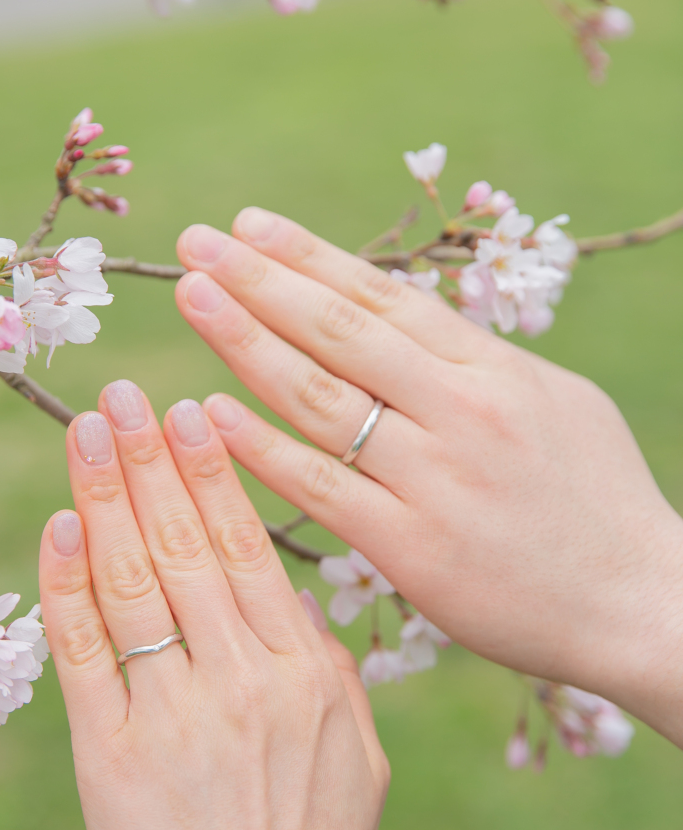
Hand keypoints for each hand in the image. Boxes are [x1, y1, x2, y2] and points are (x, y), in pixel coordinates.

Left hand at [38, 381, 388, 829]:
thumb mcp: (357, 760)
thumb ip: (331, 674)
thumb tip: (295, 608)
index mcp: (307, 674)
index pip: (250, 549)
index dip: (214, 475)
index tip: (192, 413)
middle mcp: (243, 682)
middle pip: (188, 546)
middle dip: (153, 460)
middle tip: (127, 394)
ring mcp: (173, 716)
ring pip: (135, 581)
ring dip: (107, 497)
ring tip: (90, 431)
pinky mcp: (110, 756)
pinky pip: (84, 653)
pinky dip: (67, 585)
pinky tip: (61, 526)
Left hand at [174, 212, 682, 746]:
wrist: (637, 602)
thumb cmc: (600, 499)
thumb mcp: (557, 404)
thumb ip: (479, 365)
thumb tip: (410, 329)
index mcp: (496, 371)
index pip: (386, 297)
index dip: (311, 257)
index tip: (251, 226)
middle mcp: (462, 412)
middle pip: (341, 332)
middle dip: (261, 280)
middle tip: (196, 243)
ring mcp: (435, 480)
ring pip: (322, 398)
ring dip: (246, 342)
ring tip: (192, 298)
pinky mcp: (413, 549)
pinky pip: (321, 489)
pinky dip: (261, 449)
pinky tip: (208, 415)